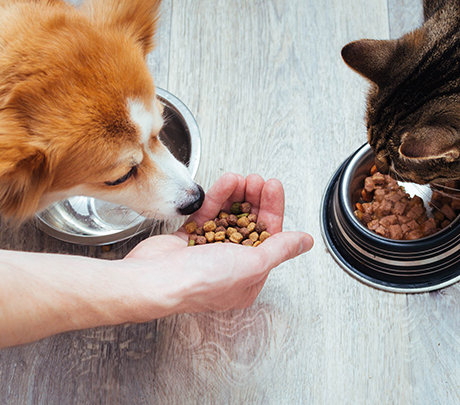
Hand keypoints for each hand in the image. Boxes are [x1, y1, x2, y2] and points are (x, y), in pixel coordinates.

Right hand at [122, 173, 313, 317]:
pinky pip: (207, 214)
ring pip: (228, 217)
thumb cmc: (201, 281)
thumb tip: (304, 242)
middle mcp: (229, 267)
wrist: (155, 280)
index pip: (268, 238)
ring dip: (237, 196)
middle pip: (249, 225)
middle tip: (258, 180)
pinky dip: (217, 198)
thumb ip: (280, 249)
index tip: (273, 188)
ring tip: (242, 178)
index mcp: (248, 280)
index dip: (272, 210)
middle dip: (255, 200)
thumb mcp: (252, 264)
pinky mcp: (188, 240)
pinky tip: (226, 182)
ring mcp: (207, 253)